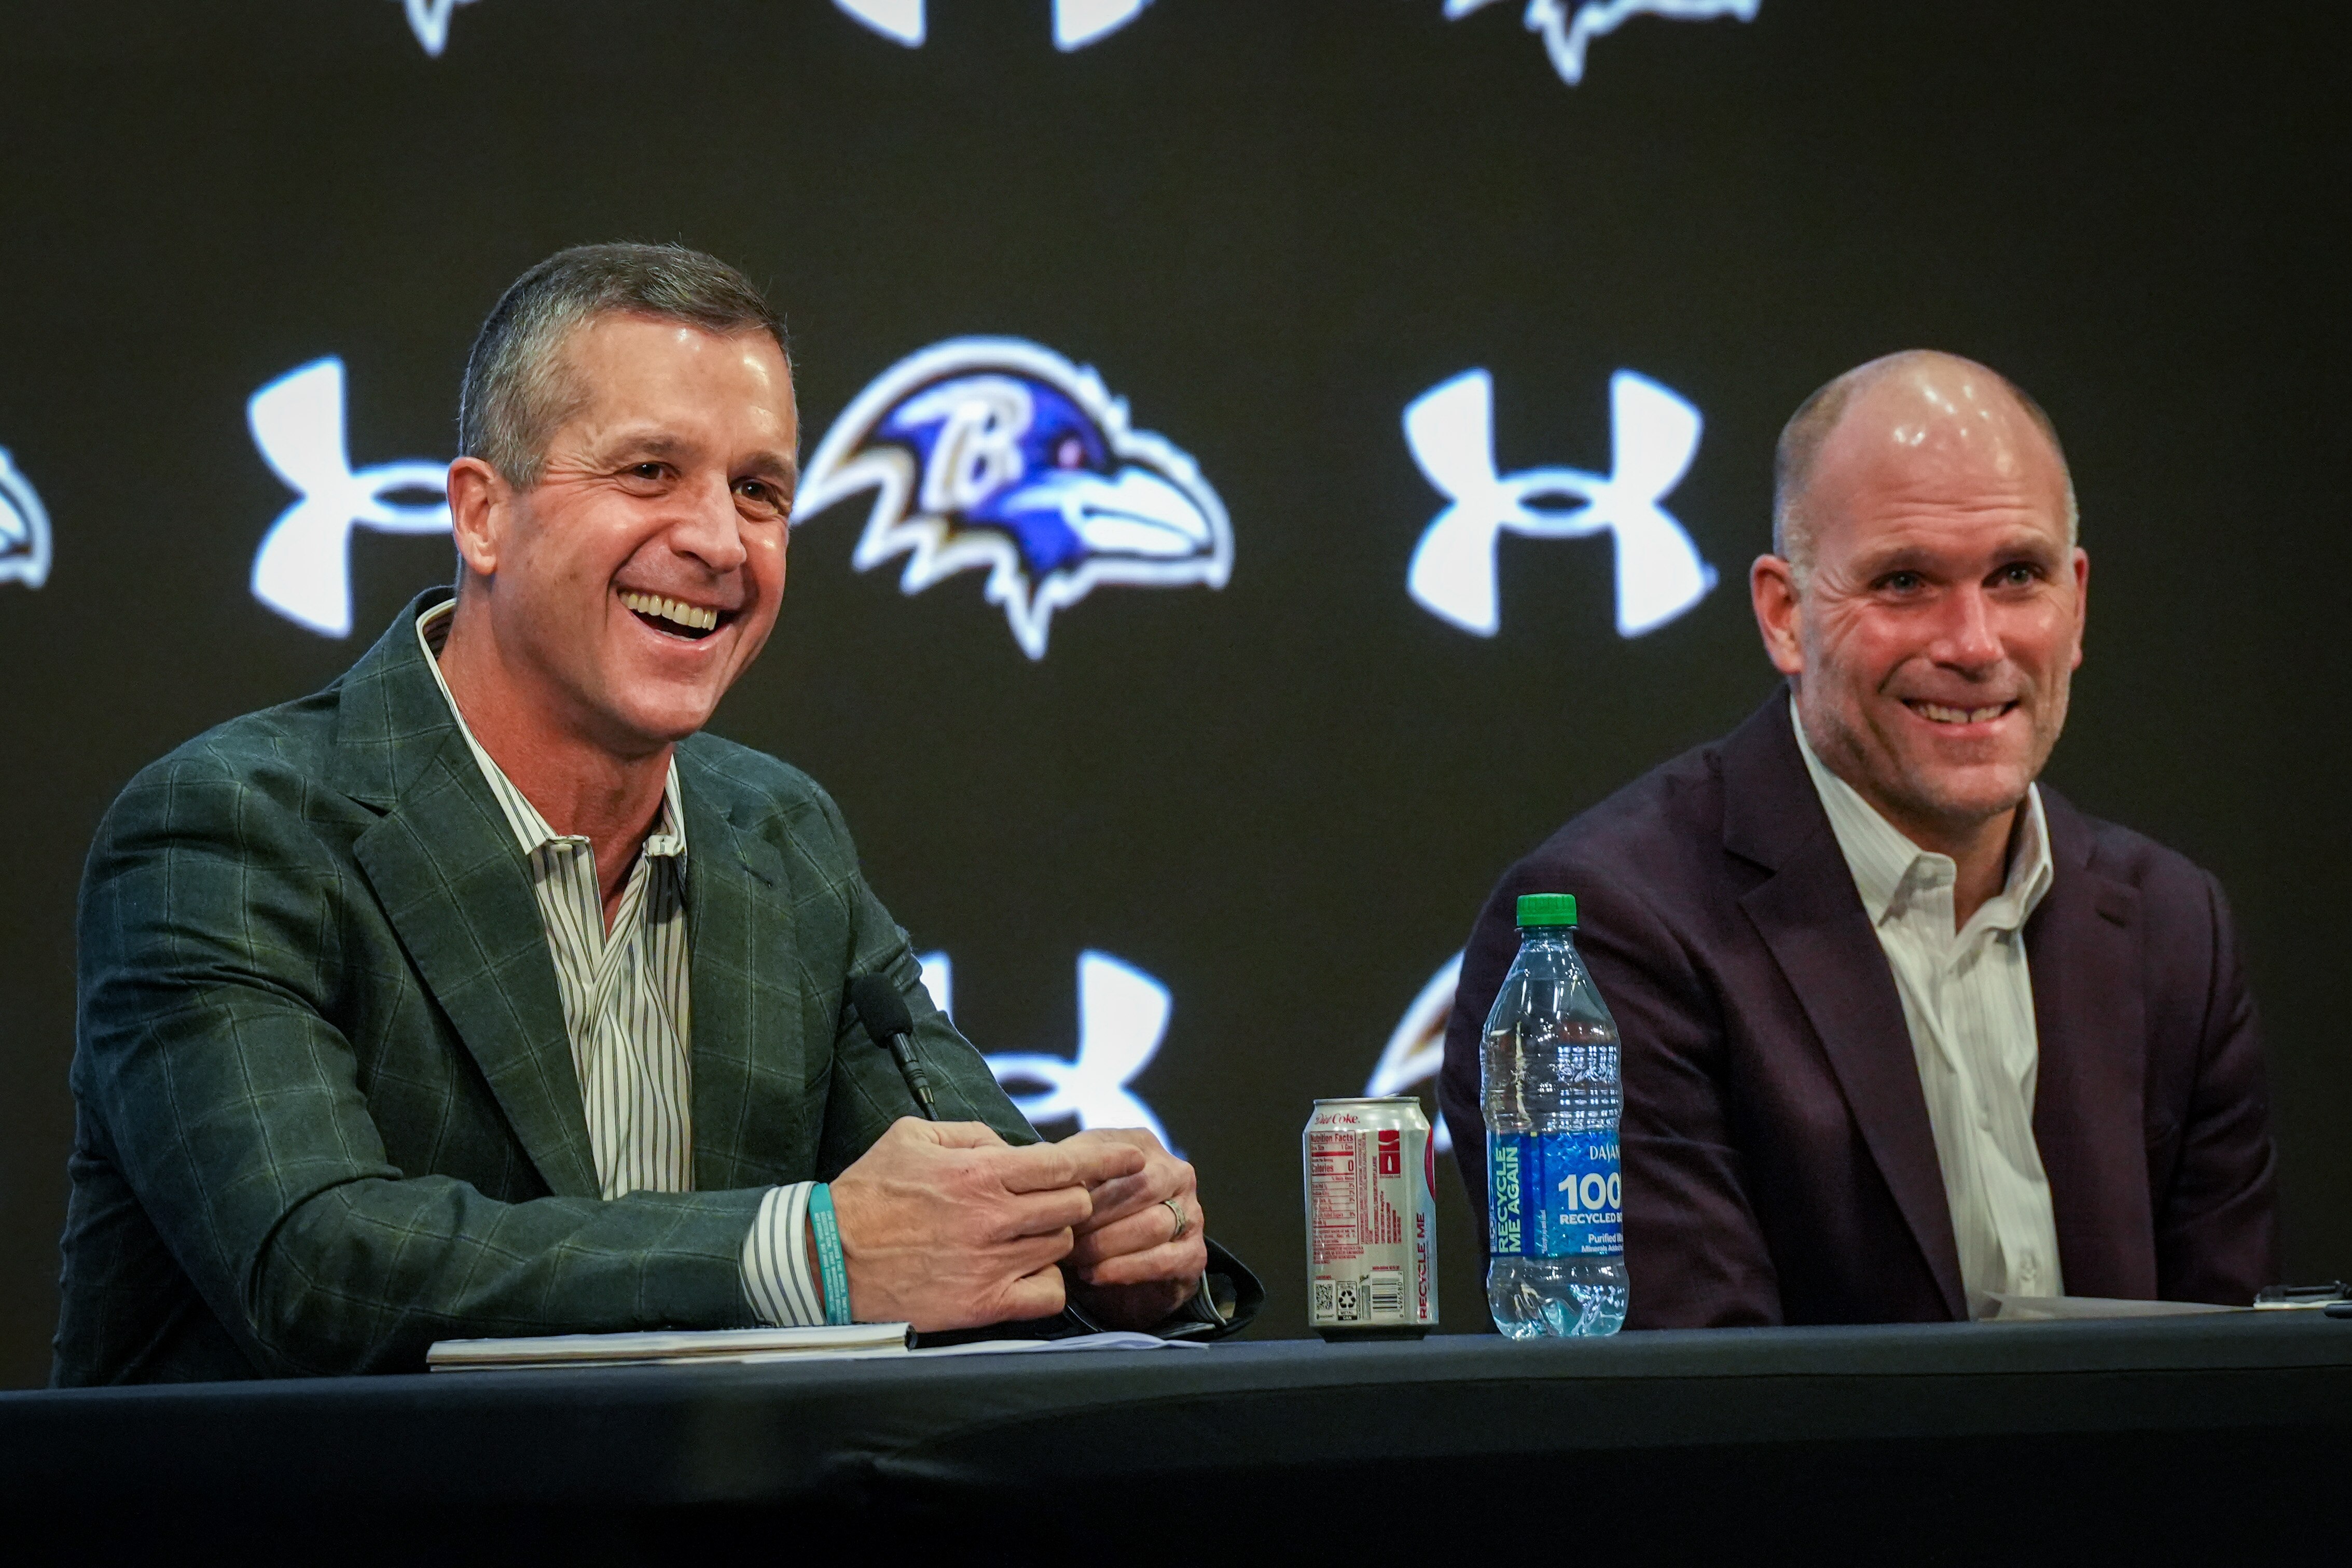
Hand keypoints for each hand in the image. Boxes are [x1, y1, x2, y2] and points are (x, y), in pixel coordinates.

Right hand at [829, 1118, 1145, 1331]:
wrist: (828, 1257)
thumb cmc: (869, 1193)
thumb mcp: (913, 1136)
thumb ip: (971, 1134)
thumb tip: (1012, 1145)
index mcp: (979, 1173)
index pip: (1064, 1164)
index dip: (1105, 1160)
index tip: (1131, 1158)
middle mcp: (993, 1218)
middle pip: (1073, 1207)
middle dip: (1070, 1200)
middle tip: (1046, 1204)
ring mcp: (991, 1265)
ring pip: (1061, 1247)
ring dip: (1051, 1239)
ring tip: (1022, 1237)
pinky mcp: (982, 1305)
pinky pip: (1047, 1294)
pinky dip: (1045, 1283)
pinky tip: (1025, 1272)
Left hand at [1060, 1127, 1209, 1330]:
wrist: (1117, 1270)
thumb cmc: (1090, 1217)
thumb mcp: (1075, 1183)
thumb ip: (1067, 1169)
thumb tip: (1049, 1166)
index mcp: (1144, 1147)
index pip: (1119, 1156)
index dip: (1086, 1179)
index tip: (1054, 1201)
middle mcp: (1177, 1173)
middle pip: (1141, 1188)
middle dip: (1097, 1215)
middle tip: (1063, 1236)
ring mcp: (1192, 1214)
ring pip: (1152, 1225)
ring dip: (1107, 1244)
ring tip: (1075, 1258)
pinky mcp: (1194, 1255)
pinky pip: (1163, 1260)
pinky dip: (1125, 1269)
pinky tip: (1095, 1275)